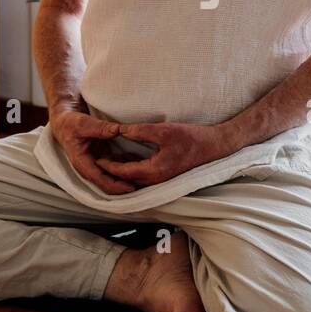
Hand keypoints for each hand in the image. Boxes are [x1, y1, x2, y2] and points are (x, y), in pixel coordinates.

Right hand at [48, 109, 138, 194]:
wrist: (65, 122)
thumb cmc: (71, 123)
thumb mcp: (84, 123)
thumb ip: (101, 128)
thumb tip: (118, 130)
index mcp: (82, 163)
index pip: (100, 180)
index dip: (116, 185)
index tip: (131, 187)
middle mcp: (89, 167)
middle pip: (108, 184)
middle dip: (124, 186)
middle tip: (143, 185)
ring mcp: (97, 164)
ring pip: (113, 177)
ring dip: (127, 178)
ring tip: (145, 178)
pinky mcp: (103, 159)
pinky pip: (116, 167)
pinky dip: (127, 167)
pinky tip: (141, 165)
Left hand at [93, 121, 240, 187]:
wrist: (215, 146)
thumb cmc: (192, 137)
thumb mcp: (163, 130)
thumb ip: (139, 131)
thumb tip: (120, 130)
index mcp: (154, 171)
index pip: (123, 172)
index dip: (108, 166)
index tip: (96, 157)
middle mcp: (156, 179)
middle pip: (126, 180)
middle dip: (111, 172)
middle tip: (96, 160)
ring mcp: (161, 179)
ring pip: (134, 179)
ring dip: (121, 172)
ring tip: (106, 159)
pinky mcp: (164, 174)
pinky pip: (143, 175)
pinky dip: (131, 169)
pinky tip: (125, 157)